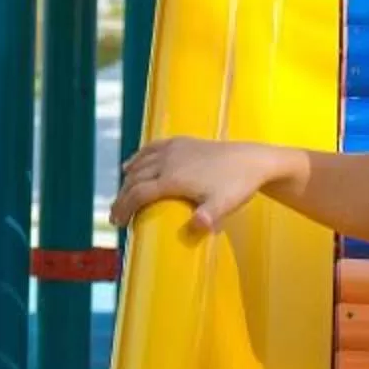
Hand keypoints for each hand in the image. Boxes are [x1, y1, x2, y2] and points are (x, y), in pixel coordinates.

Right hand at [110, 137, 283, 233]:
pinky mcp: (181, 142)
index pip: (138, 194)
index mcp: (173, 178)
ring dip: (127, 180)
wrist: (253, 160)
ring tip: (122, 196)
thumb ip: (209, 217)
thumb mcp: (224, 205)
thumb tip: (198, 226)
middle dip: (121, 197)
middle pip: (134, 179)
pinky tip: (131, 165)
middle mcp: (168, 161)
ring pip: (140, 163)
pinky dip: (137, 158)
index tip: (117, 224)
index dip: (124, 208)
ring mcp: (173, 149)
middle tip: (115, 216)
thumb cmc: (238, 186)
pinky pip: (151, 148)